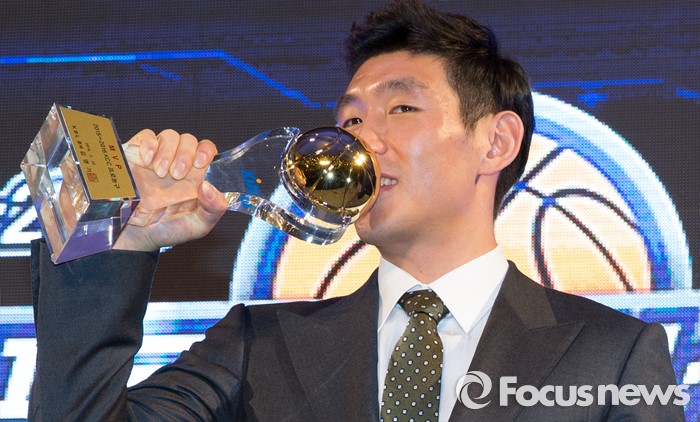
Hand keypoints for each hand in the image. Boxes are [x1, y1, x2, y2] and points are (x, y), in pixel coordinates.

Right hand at [113, 129, 227, 251]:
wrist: (134, 237)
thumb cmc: (166, 230)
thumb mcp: (197, 226)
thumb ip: (213, 209)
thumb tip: (209, 186)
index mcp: (195, 177)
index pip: (206, 150)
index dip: (206, 150)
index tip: (199, 163)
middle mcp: (177, 164)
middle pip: (189, 140)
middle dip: (185, 154)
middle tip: (176, 175)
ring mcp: (157, 159)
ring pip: (169, 136)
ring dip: (168, 151)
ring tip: (160, 173)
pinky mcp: (137, 156)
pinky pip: (146, 136)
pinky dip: (149, 145)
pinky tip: (147, 162)